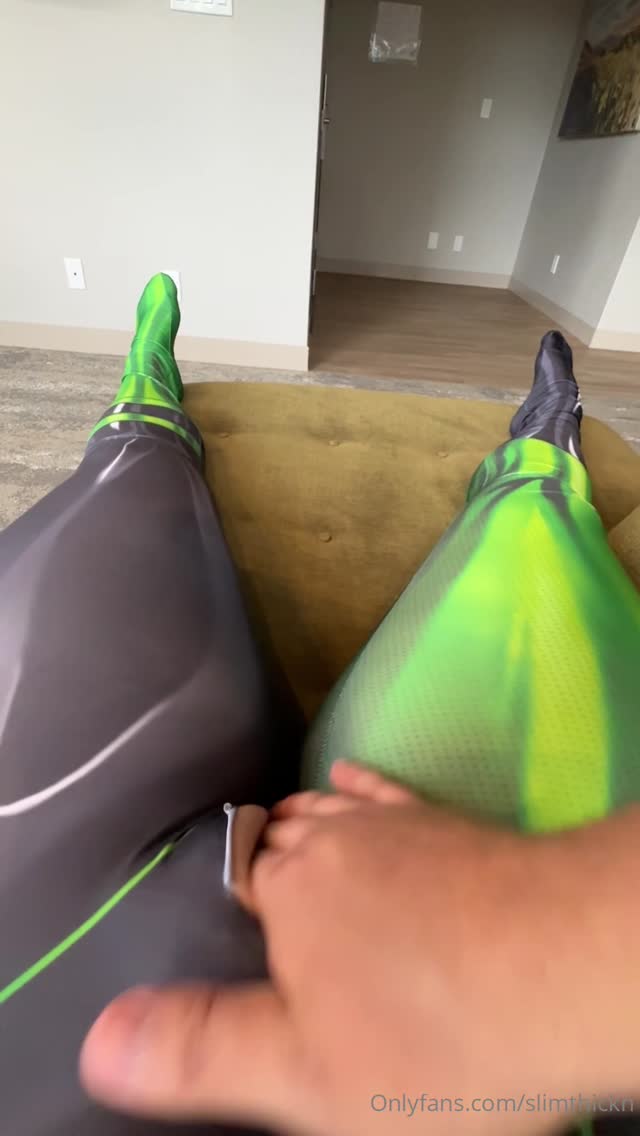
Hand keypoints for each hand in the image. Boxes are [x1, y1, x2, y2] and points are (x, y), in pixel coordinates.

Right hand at [80, 763, 639, 1134]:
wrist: (563, 971)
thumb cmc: (432, 1038)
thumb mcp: (302, 1075)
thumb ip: (201, 1050)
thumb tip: (99, 1036)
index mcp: (289, 893)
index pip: (237, 879)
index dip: (228, 897)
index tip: (225, 915)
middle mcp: (336, 840)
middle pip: (279, 840)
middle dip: (262, 856)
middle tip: (253, 875)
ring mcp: (400, 824)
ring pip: (329, 811)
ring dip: (304, 819)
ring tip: (283, 823)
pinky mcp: (452, 822)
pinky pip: (390, 791)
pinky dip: (363, 786)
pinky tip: (350, 774)